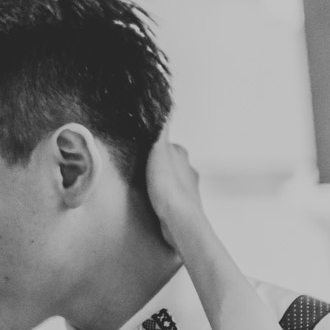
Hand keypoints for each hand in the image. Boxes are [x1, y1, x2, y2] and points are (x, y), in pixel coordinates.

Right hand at [145, 136, 210, 251]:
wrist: (179, 220)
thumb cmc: (169, 189)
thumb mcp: (158, 152)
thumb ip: (161, 131)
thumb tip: (163, 108)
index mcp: (181, 155)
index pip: (165, 145)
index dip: (152, 148)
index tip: (141, 151)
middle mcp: (188, 170)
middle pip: (169, 162)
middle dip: (157, 166)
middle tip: (141, 170)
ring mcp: (188, 189)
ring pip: (172, 180)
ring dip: (161, 182)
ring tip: (146, 187)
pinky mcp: (184, 206)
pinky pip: (172, 197)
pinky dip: (164, 197)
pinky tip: (155, 202)